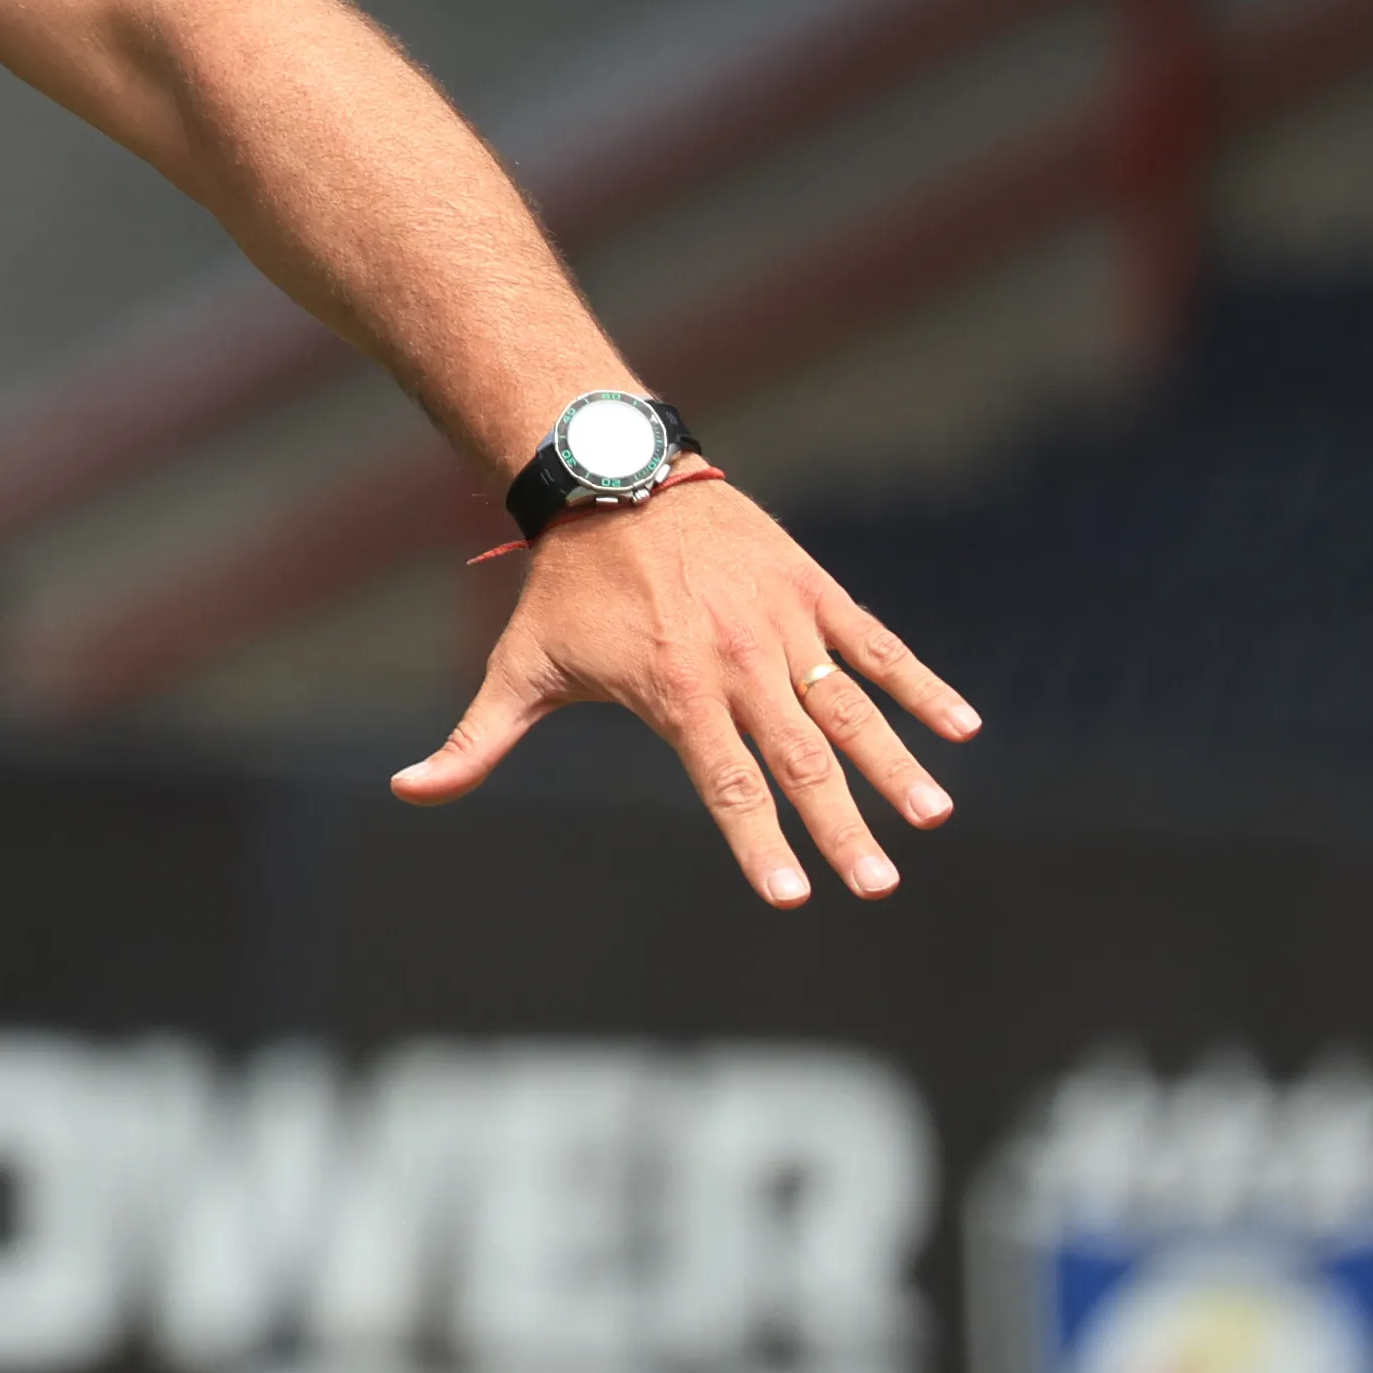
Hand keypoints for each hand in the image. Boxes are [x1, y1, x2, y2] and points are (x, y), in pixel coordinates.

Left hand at [389, 474, 976, 905]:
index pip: (724, 783)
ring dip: (894, 766)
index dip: (755, 842)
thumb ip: (475, 742)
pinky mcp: (813, 590)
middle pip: (798, 760)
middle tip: (877, 888)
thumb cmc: (564, 587)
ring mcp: (781, 624)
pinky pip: (876, 644)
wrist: (613, 474)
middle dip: (840, 829)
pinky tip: (966, 729)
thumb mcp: (518, 666)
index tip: (787, 898)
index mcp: (673, 690)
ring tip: (931, 819)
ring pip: (848, 707)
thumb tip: (406, 795)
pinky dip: (922, 685)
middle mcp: (735, 662)